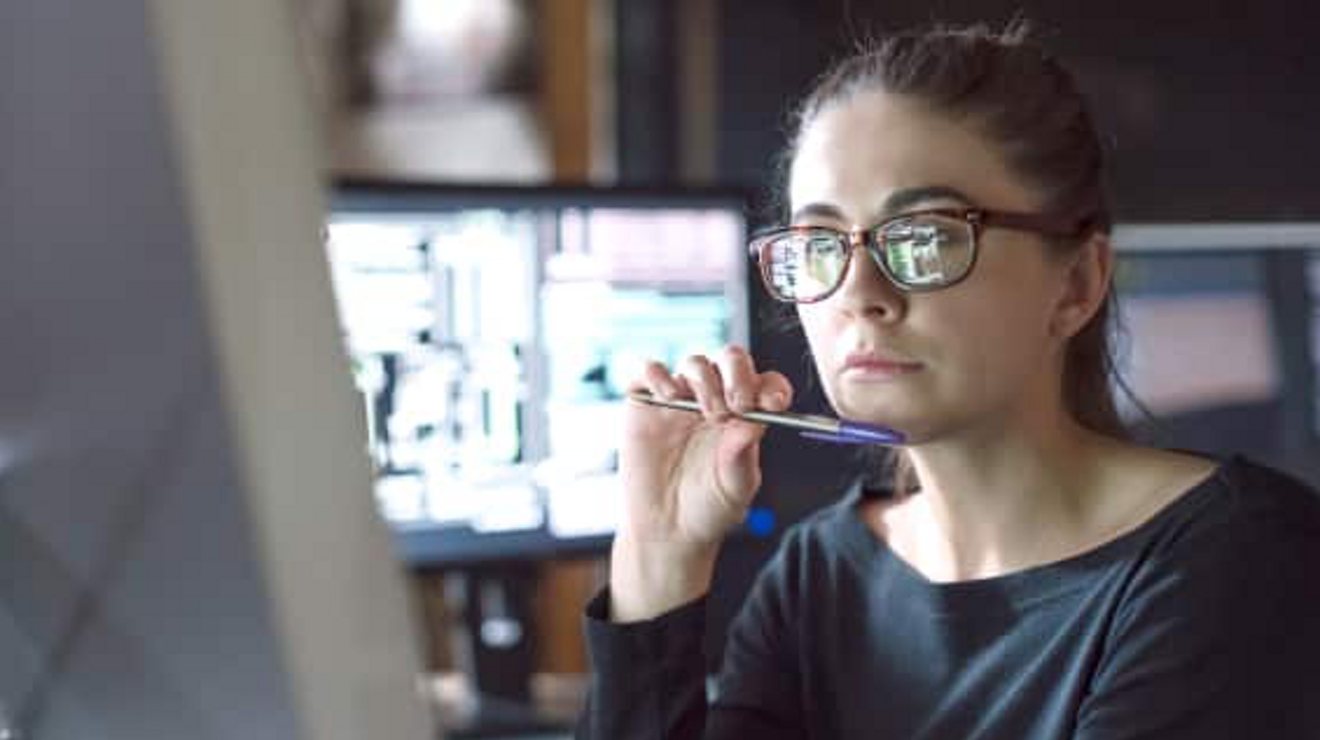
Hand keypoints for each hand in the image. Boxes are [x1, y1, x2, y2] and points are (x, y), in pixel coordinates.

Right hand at [609, 345, 791, 620]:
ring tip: (705, 414)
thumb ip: (743, 456)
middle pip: (730, 361)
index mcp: (745, 416)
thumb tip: (753, 422)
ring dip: (704, 379)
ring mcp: (679, 400)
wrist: (666, 530)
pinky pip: (649, 372)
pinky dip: (658, 374)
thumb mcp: (736, 488)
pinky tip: (668, 396)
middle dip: (736, 375)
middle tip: (736, 404)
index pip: (764, 384)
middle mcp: (715, 401)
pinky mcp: (646, 405)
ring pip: (694, 363)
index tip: (772, 403)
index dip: (771, 386)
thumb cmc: (707, 510)